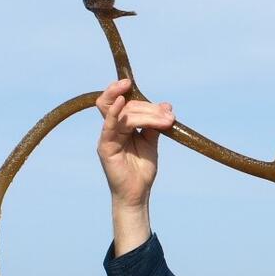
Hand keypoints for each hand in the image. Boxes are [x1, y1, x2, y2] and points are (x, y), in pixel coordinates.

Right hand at [95, 78, 175, 208]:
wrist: (138, 193)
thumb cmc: (142, 169)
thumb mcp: (151, 142)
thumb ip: (155, 125)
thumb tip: (166, 105)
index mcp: (121, 125)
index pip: (120, 101)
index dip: (123, 89)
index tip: (131, 82)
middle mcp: (112, 128)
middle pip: (124, 105)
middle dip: (147, 106)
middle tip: (168, 115)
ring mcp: (108, 137)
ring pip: (122, 113)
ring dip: (145, 112)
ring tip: (165, 119)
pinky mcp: (106, 147)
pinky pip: (109, 126)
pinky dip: (115, 113)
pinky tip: (122, 101)